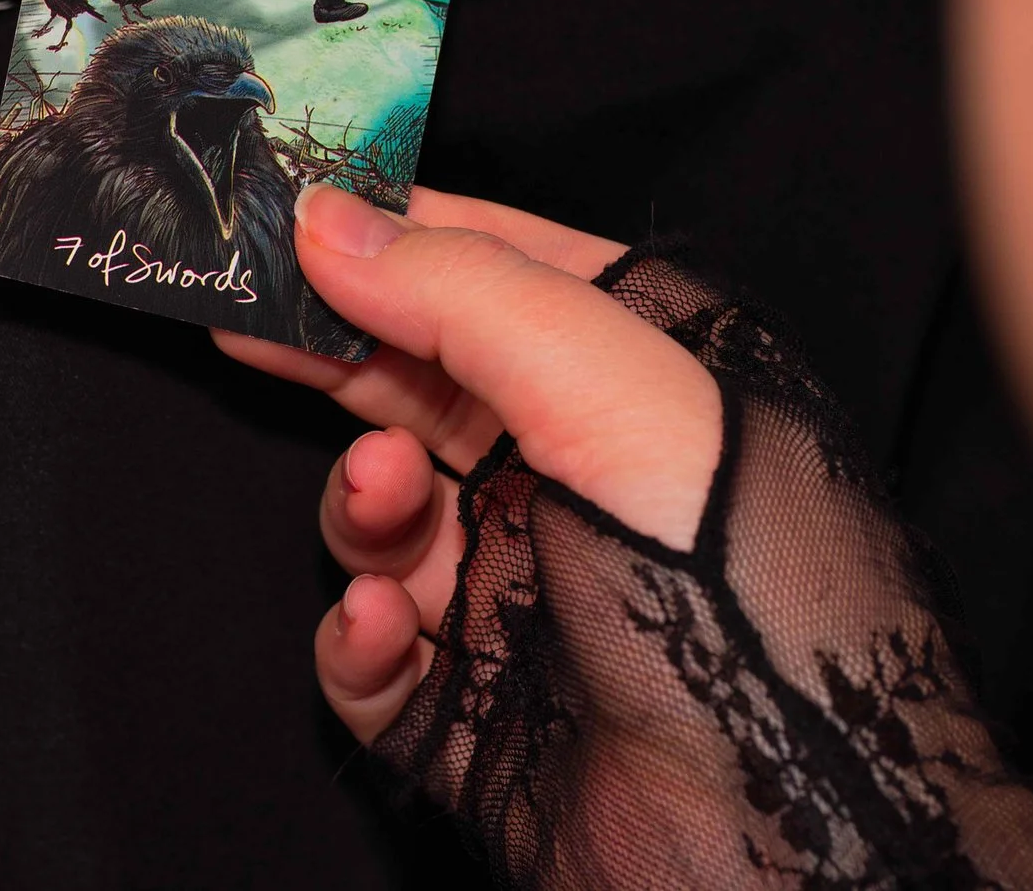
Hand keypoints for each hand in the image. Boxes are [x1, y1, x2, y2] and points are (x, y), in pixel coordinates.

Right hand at [213, 184, 720, 745]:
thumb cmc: (741, 586)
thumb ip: (466, 293)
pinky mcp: (478, 706)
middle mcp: (578, 479)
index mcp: (637, 383)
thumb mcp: (617, 393)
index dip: (390, 230)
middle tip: (244, 320)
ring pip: (384, 518)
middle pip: (419, 383)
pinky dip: (357, 637)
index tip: (282, 206)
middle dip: (334, 355)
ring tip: (382, 502)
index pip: (497, 266)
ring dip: (361, 503)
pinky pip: (373, 655)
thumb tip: (326, 219)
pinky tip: (384, 628)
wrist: (788, 839)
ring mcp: (523, 594)